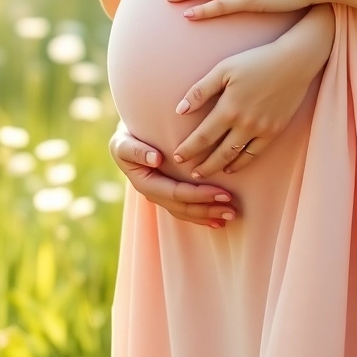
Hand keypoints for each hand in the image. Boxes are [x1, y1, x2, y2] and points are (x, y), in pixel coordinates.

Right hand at [109, 124, 237, 228]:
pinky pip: (185, 208)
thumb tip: (156, 159)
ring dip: (208, 215)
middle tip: (232, 209)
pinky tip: (218, 220)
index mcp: (145, 183)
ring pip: (186, 211)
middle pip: (183, 207)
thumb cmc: (126, 136)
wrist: (126, 137)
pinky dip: (202, 215)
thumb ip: (136, 150)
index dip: (199, 195)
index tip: (222, 193)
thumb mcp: (123, 141)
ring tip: (230, 215)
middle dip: (208, 209)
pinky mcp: (168, 194)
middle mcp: (153, 194)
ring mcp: (161, 196)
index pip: (175, 193)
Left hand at [171, 29, 324, 177]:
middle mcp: (244, 123)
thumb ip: (200, 91)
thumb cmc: (256, 61)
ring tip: (206, 173)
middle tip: (189, 174)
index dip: (189, 149)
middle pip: (218, 152)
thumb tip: (180, 110)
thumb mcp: (223, 69)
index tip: (177, 157)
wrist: (294, 62)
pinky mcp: (274, 131)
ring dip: (219, 167)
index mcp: (228, 108)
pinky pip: (255, 153)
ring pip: (236, 156)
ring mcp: (261, 129)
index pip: (202, 136)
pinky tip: (232, 165)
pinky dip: (242, 162)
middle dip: (202, 165)